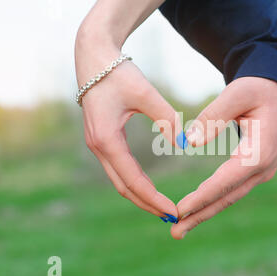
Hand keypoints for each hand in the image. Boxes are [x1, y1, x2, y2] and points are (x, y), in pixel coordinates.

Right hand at [75, 46, 179, 219]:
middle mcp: (99, 147)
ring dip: (140, 196)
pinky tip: (149, 188)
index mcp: (107, 140)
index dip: (153, 198)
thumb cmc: (118, 73)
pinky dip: (134, 183)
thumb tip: (182, 144)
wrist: (94, 58)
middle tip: (172, 217)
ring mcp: (98, 145)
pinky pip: (119, 169)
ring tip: (162, 209)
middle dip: (148, 204)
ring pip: (120, 180)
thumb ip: (165, 118)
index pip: (133, 180)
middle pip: (124, 187)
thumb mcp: (145, 93)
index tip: (173, 210)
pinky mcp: (103, 139)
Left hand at [170, 77, 276, 238]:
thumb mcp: (239, 93)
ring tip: (181, 228)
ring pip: (230, 197)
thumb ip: (214, 116)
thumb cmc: (262, 89)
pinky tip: (199, 208)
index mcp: (260, 152)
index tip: (179, 210)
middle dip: (200, 215)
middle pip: (227, 197)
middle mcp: (264, 168)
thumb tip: (190, 141)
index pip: (225, 181)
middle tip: (175, 232)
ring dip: (205, 212)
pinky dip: (215, 200)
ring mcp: (263, 171)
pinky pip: (233, 189)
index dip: (202, 197)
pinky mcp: (257, 169)